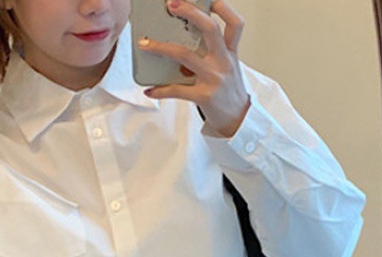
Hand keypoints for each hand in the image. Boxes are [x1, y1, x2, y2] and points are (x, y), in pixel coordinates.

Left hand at [137, 0, 250, 137]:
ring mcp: (213, 79)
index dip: (224, 8)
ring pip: (184, 55)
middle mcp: (223, 62)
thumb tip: (183, 41)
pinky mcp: (203, 96)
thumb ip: (213, 53)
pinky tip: (150, 90)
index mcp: (231, 53)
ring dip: (161, 48)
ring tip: (145, 44)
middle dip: (190, 13)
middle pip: (210, 29)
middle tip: (171, 5)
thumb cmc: (228, 93)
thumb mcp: (228, 68)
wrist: (237, 120)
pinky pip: (176, 90)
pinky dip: (160, 90)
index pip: (235, 24)